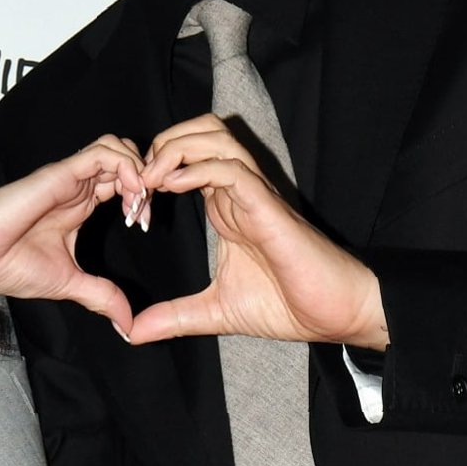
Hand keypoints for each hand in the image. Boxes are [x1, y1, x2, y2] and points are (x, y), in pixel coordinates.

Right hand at [0, 136, 144, 333]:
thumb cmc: (6, 266)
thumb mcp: (68, 283)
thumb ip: (101, 296)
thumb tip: (128, 324)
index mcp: (78, 206)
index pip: (121, 183)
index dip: (141, 197)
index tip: (143, 225)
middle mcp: (76, 187)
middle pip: (125, 160)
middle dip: (147, 181)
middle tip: (144, 213)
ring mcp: (68, 178)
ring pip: (117, 148)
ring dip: (138, 170)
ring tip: (137, 202)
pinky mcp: (60, 173)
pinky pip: (103, 153)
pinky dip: (126, 168)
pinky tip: (128, 197)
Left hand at [132, 115, 387, 348]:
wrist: (336, 314)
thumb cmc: (287, 305)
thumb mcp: (215, 312)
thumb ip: (174, 318)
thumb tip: (134, 333)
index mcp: (224, 208)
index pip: (185, 159)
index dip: (152, 168)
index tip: (130, 200)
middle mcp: (238, 192)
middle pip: (199, 132)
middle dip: (162, 144)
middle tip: (136, 181)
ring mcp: (254, 195)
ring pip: (215, 139)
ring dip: (177, 149)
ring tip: (151, 179)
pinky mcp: (268, 206)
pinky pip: (232, 169)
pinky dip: (199, 168)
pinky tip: (173, 186)